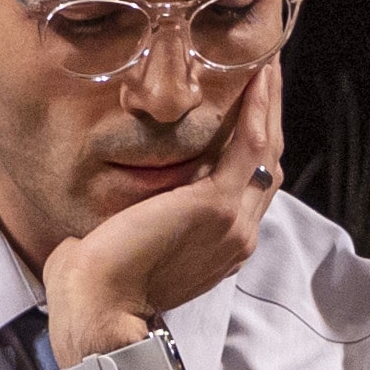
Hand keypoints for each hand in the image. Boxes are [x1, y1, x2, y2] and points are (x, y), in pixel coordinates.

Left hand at [43, 59, 281, 364]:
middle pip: (269, 162)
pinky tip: (258, 76)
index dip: (253, 139)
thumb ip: (146, 214)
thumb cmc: (100, 280)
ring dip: (270, 102)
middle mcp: (238, 233)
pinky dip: (258, 107)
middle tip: (267, 70)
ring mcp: (233, 220)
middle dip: (270, 113)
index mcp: (221, 244)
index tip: (249, 102)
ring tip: (267, 63)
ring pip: (267, 148)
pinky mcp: (217, 205)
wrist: (98, 306)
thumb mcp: (132, 239)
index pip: (249, 182)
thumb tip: (126, 195)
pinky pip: (251, 144)